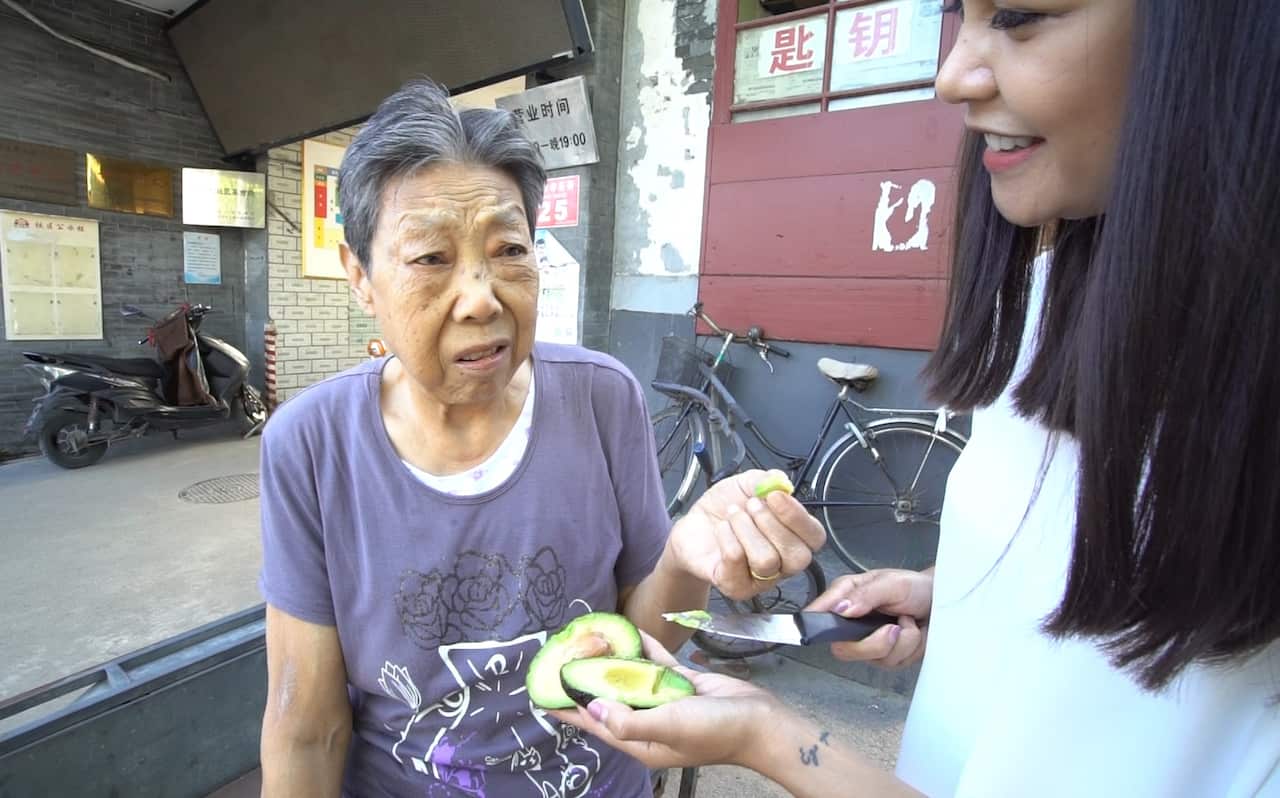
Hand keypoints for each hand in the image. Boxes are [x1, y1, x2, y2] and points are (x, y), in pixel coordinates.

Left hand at [548, 632, 780, 769]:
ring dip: (612, 659)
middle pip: (608, 696)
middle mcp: (647, 720)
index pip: (595, 723)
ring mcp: (664, 700)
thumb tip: (591, 706)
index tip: (543, 693)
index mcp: (639, 740)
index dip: (569, 709)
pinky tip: (626, 631)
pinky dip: (641, 648)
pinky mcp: (681, 683)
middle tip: (566, 652)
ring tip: (590, 638)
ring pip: (630, 677)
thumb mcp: (669, 727)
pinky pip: (655, 663)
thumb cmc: (715, 731)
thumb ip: (628, 720)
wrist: (761, 722)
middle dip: (587, 676)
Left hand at [668, 469, 825, 599]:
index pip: (815, 537)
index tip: (774, 496)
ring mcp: (760, 579)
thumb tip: (781, 482)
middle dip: (770, 523)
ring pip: (766, 560)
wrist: (695, 526)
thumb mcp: (748, 484)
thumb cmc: (727, 509)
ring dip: (745, 528)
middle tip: (750, 506)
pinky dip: (727, 537)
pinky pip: (736, 561)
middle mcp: (783, 563)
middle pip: (797, 556)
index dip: (797, 516)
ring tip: (733, 516)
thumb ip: (767, 479)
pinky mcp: (735, 585)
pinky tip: (722, 530)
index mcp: (794, 537)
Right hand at [806, 569, 933, 667]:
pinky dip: (911, 648)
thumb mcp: (892, 583)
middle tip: (895, 627)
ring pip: (875, 658)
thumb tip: (841, 609)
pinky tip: (914, 632)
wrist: (940, 602)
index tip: (819, 632)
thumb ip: (866, 595)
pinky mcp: (886, 656)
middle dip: (875, 644)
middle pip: (843, 649)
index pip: (819, 614)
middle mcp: (852, 622)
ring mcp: (868, 642)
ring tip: (909, 622)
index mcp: (846, 597)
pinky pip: (894, 663)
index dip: (815, 625)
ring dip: (902, 642)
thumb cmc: (914, 586)